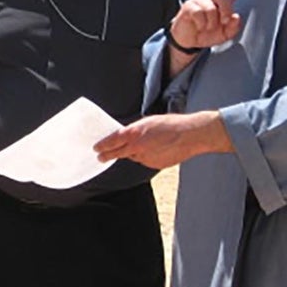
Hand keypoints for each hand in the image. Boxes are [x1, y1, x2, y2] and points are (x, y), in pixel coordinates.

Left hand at [94, 111, 231, 169]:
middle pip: (118, 153)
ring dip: (134, 152)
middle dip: (108, 155)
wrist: (190, 135)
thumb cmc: (170, 124)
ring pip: (134, 156)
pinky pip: (145, 161)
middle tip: (100, 157)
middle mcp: (137, 147)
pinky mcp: (154, 165)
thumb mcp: (148, 122)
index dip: (102, 146)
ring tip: (147, 143)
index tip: (96, 148)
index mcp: (134, 133)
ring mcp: (146, 158)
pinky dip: (147, 156)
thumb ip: (134, 130)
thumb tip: (125, 136)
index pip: (112, 141)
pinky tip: (157, 149)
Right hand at [169, 0, 250, 51]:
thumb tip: (236, 17)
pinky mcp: (189, 6)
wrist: (189, 41)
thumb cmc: (209, 33)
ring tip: (207, 28)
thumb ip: (234, 27)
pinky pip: (199, 14)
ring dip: (212, 24)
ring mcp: (199, 0)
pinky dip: (201, 25)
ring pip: (211, 9)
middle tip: (225, 22)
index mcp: (224, 1)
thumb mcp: (225, 34)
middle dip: (226, 10)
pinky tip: (199, 27)